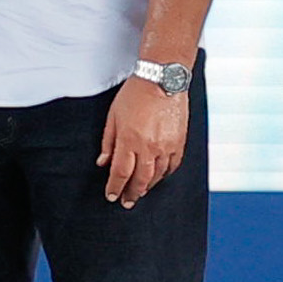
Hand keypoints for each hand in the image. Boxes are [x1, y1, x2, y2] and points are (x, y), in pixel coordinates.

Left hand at [99, 75, 189, 207]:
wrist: (162, 79)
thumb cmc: (135, 94)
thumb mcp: (113, 116)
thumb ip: (108, 142)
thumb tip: (103, 163)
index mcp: (129, 140)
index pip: (120, 173)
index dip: (115, 187)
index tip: (112, 196)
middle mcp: (149, 146)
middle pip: (140, 180)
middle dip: (132, 194)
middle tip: (127, 202)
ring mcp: (166, 146)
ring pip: (157, 176)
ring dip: (148, 187)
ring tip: (140, 191)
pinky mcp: (179, 142)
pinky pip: (173, 165)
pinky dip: (165, 175)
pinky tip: (159, 177)